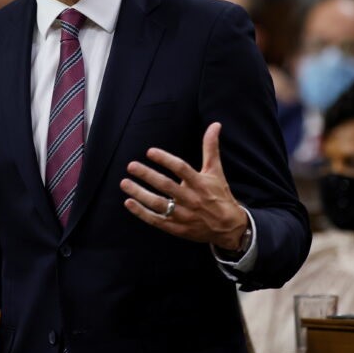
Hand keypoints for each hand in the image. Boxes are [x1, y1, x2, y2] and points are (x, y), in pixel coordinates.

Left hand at [120, 122, 248, 249]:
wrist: (228, 227)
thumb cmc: (219, 194)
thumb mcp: (216, 171)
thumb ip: (210, 148)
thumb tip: (215, 124)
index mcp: (200, 183)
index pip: (181, 169)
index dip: (165, 159)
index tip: (150, 152)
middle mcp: (191, 199)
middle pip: (166, 186)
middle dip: (147, 175)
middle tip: (131, 165)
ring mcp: (183, 215)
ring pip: (158, 204)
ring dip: (139, 193)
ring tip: (124, 183)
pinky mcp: (177, 228)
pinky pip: (156, 220)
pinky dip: (142, 213)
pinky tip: (129, 202)